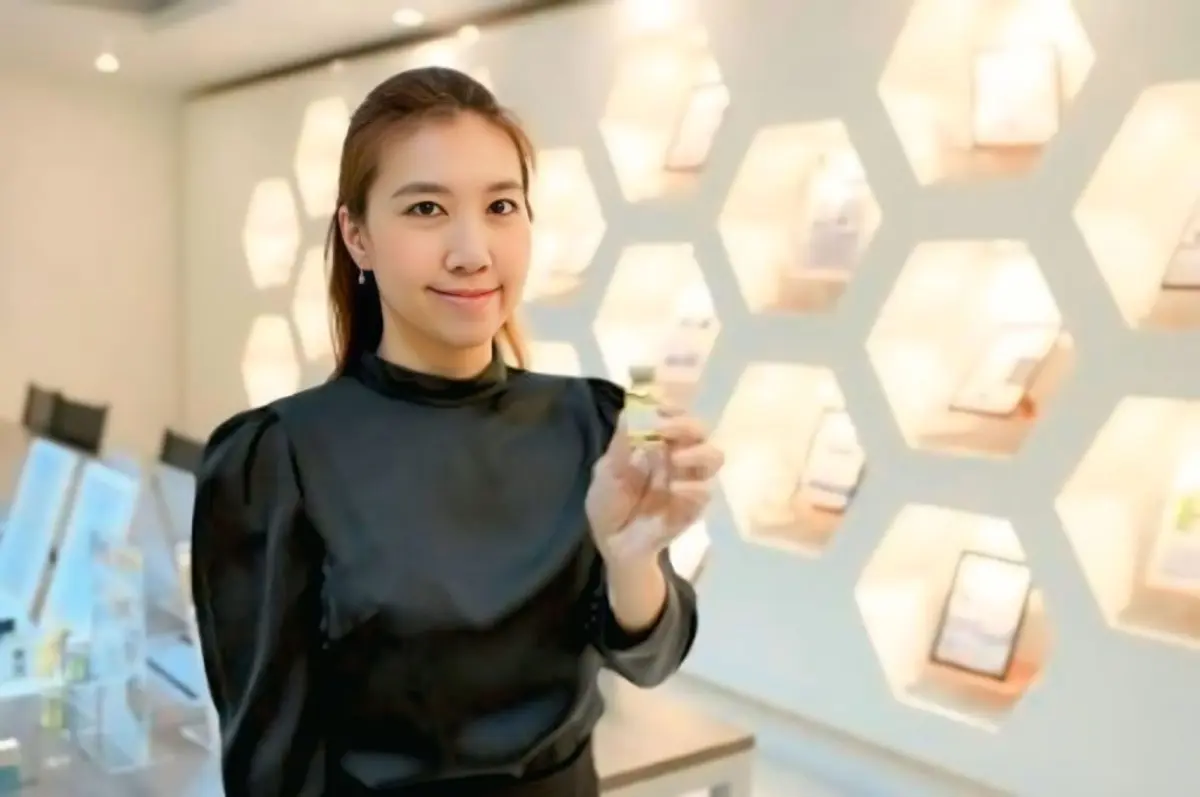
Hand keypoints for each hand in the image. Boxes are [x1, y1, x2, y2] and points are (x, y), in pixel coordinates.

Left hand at [586, 406, 724, 563]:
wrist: (613, 544)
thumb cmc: (609, 504)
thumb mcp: (606, 473)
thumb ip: (620, 447)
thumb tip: (632, 416)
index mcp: (656, 442)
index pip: (674, 415)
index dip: (671, 406)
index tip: (658, 408)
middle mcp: (677, 456)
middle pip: (699, 430)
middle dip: (686, 424)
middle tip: (664, 430)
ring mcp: (688, 481)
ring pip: (714, 456)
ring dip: (699, 452)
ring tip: (675, 459)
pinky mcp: (694, 507)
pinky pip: (706, 492)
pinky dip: (694, 488)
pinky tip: (674, 490)